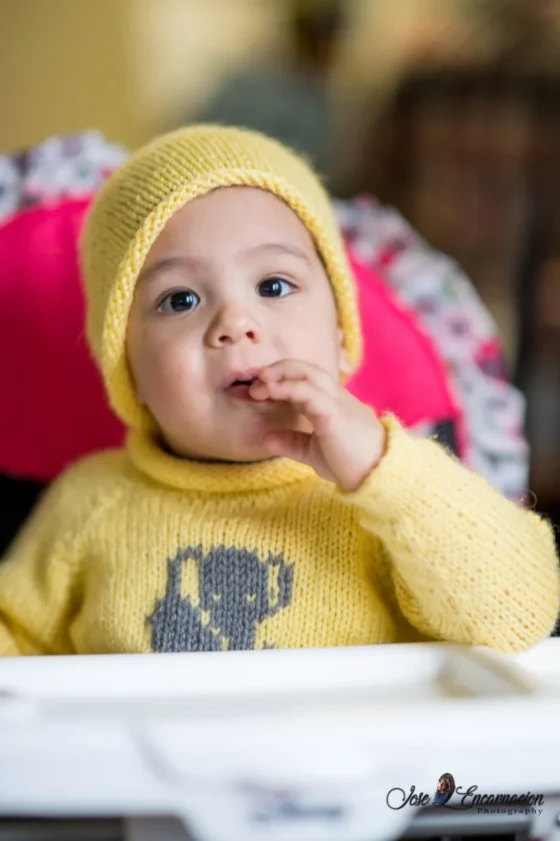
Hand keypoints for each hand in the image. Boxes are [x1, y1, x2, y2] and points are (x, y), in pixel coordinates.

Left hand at [249, 359, 385, 491]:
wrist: (376, 478)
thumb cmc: (350, 465)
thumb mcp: (313, 452)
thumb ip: (291, 441)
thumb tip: (265, 437)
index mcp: (330, 404)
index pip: (304, 380)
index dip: (279, 379)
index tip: (255, 389)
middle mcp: (335, 397)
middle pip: (306, 368)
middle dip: (278, 368)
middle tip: (254, 380)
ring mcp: (337, 403)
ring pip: (310, 374)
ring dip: (280, 375)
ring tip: (258, 384)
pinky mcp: (335, 414)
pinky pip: (312, 393)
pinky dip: (290, 388)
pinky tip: (272, 392)